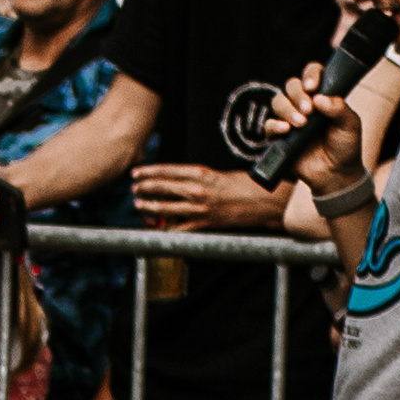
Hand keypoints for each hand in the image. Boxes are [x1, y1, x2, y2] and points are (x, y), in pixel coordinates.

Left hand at [130, 163, 283, 231]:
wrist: (266, 201)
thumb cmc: (246, 185)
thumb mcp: (220, 174)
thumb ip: (199, 178)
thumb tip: (180, 181)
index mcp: (201, 173)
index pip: (167, 171)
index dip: (148, 172)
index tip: (136, 173)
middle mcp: (197, 190)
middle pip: (161, 188)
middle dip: (144, 188)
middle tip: (133, 188)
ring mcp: (200, 209)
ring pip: (164, 208)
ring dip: (148, 207)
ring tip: (139, 205)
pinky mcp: (205, 224)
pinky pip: (179, 228)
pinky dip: (165, 228)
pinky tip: (156, 228)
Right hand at [262, 63, 365, 195]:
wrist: (335, 173)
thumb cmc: (345, 146)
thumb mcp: (350, 124)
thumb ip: (339, 108)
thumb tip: (319, 98)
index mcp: (321, 95)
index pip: (312, 74)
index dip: (310, 75)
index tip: (313, 86)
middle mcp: (303, 104)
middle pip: (291, 85)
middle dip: (297, 95)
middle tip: (308, 110)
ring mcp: (289, 119)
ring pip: (278, 102)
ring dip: (287, 110)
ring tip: (301, 124)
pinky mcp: (278, 137)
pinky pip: (269, 125)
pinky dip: (275, 125)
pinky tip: (286, 130)